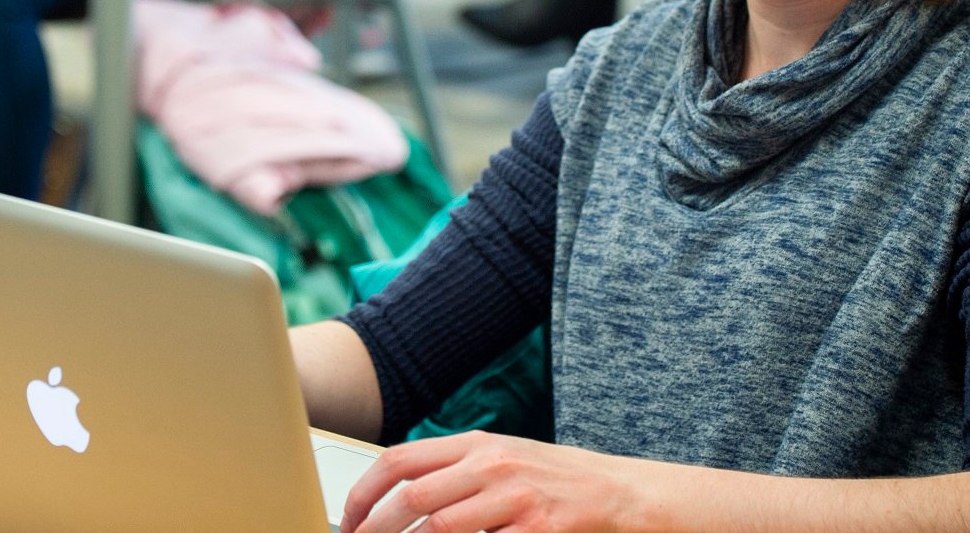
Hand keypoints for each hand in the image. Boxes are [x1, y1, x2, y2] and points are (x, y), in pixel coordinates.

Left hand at [342, 432, 649, 532]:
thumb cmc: (557, 478)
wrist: (619, 492)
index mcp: (476, 444)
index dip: (365, 492)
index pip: (400, 459)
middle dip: (375, 528)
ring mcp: (515, 497)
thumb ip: (455, 469)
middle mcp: (491, 464)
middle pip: (412, 496)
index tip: (350, 519)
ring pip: (439, 526)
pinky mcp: (538, 529)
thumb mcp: (502, 457)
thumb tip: (401, 489)